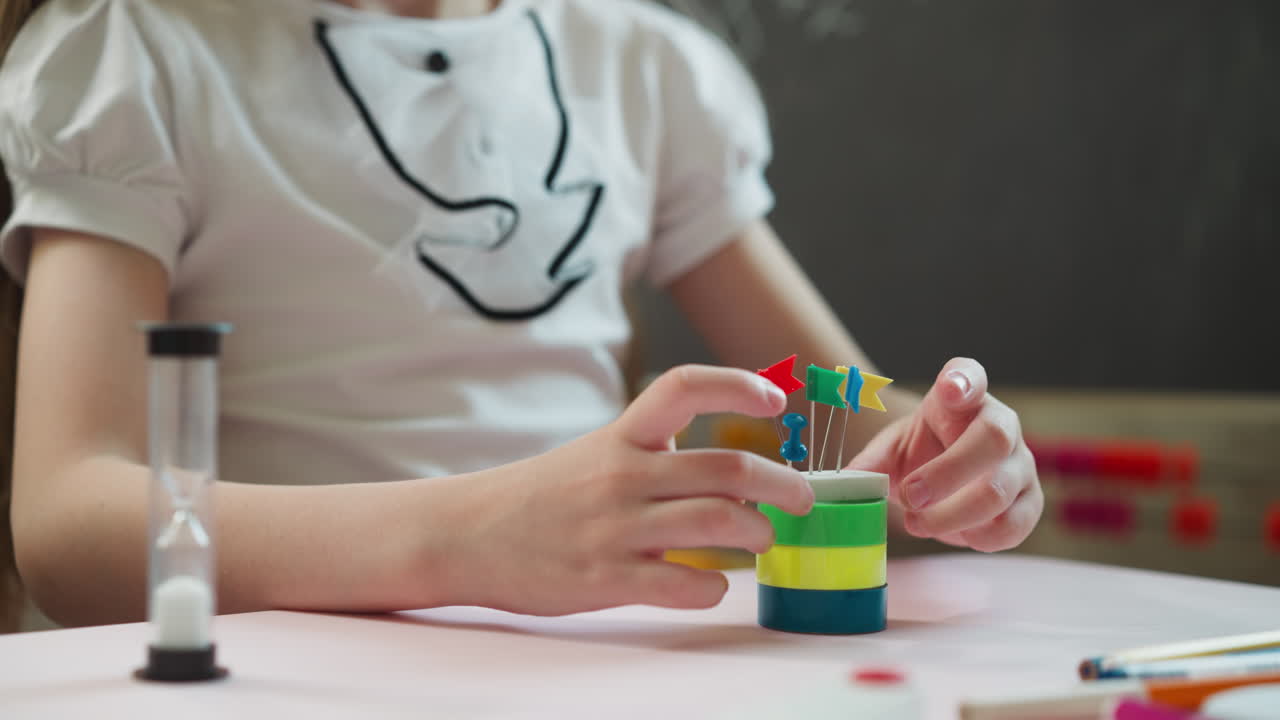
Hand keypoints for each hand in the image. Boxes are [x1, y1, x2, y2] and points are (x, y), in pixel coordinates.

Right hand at [453, 365, 813, 615]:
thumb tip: (731, 474)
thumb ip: (653, 455)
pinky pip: (684, 585)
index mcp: (620, 436)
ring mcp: (615, 528)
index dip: (738, 387)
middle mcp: (622, 474)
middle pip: (726, 469)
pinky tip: (713, 584)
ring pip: (718, 523)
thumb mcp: (594, 455)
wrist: (467, 535)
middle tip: (801, 497)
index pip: (684, 387)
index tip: (777, 403)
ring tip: (763, 538)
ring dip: (758, 533)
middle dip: (782, 484)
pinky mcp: (606, 577)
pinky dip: (713, 587)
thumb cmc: (542, 496)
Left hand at [850, 358, 1041, 551]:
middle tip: (910, 497)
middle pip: (993, 439)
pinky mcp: (1030, 500)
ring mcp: (1020, 462)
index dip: (963, 381)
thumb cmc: (921, 454)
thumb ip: (868, 464)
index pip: (969, 376)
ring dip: (953, 515)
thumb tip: (844, 482)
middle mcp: (1000, 423)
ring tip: (918, 523)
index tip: (949, 389)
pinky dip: (982, 536)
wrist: (946, 479)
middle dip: (947, 473)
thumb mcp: (890, 452)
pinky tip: (958, 534)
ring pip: (1000, 489)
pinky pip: (1017, 523)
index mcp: (962, 399)